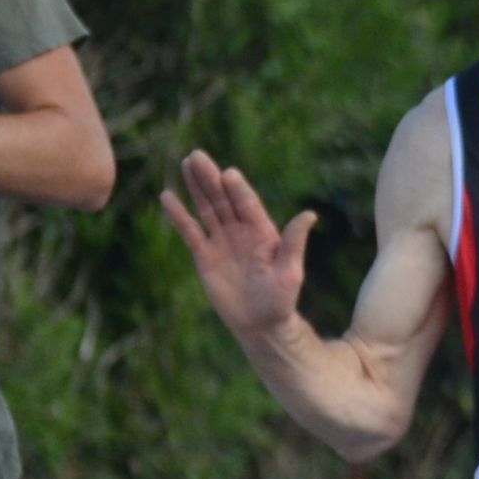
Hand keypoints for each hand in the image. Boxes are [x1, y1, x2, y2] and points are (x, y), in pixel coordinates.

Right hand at [159, 150, 314, 338]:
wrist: (260, 323)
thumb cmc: (281, 298)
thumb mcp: (290, 271)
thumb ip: (293, 243)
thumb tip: (310, 215)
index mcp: (263, 232)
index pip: (248, 205)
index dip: (238, 190)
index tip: (229, 173)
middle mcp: (241, 231)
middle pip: (223, 200)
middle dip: (211, 179)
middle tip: (197, 156)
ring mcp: (222, 241)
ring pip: (206, 209)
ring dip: (196, 188)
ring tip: (186, 164)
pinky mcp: (204, 255)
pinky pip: (190, 231)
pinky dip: (179, 216)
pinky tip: (167, 197)